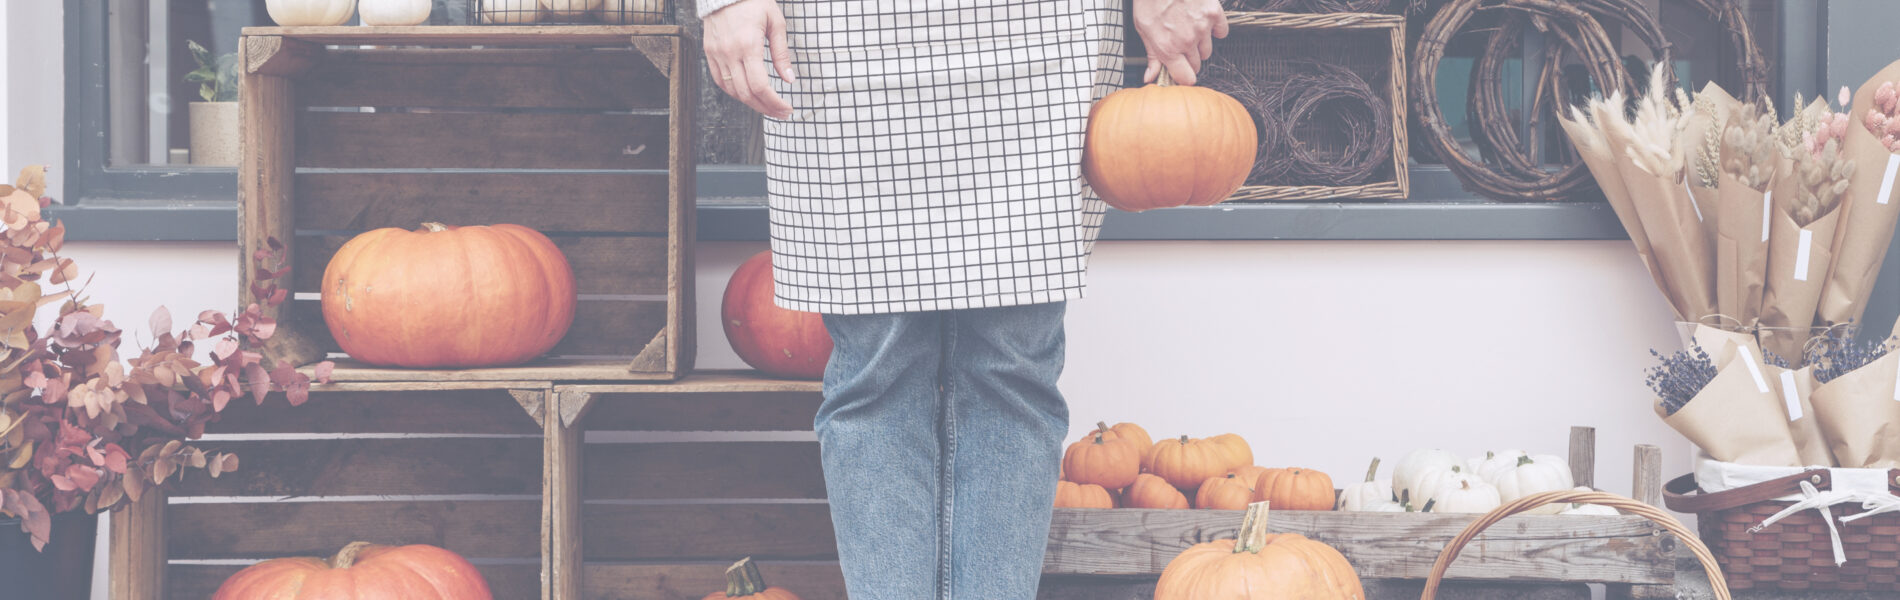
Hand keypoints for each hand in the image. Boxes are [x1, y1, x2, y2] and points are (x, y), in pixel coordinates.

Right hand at [703, 0, 796, 118]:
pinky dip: (735, 92)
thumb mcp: (775, 23)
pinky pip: (720, 81)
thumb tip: (789, 79)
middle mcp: (729, 52)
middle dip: (766, 108)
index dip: (774, 102)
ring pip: (732, 91)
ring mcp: (716, 54)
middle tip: (781, 113)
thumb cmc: (754, 2)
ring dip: (751, 103)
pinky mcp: (709, 53)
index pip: (760, 85)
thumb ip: (781, 54)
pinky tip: (748, 95)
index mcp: (748, 44)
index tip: (786, 108)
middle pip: (746, 93)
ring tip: (767, 106)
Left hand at [1132, 0, 1228, 85]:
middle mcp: (1187, 41)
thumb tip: (1151, 77)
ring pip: (1207, 50)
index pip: (1186, 79)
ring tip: (1188, 30)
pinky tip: (1202, 21)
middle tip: (1180, 44)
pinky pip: (1221, 32)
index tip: (1181, 72)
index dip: (1183, 77)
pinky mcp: (1214, 13)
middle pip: (1197, 65)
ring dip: (1199, 44)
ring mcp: (1202, 28)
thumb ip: (1151, 55)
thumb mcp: (1143, 28)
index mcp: (1167, 48)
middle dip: (1188, 58)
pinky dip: (1215, 29)